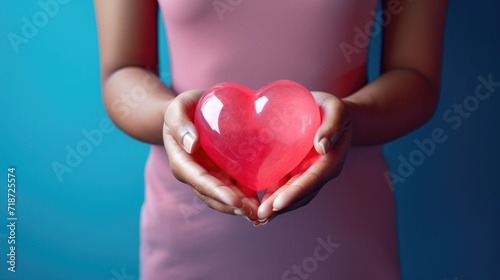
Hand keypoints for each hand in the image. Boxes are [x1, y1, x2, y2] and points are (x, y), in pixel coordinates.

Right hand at [163, 90, 259, 221]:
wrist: (190, 110)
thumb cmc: (182, 107)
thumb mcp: (176, 109)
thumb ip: (180, 124)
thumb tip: (191, 145)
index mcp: (182, 161)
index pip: (198, 180)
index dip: (216, 192)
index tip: (234, 200)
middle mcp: (194, 174)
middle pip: (212, 195)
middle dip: (232, 205)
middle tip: (253, 212)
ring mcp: (209, 174)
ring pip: (223, 196)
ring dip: (240, 207)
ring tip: (259, 213)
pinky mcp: (221, 172)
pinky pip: (234, 187)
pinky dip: (246, 197)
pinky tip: (262, 204)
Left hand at [256, 91, 351, 223]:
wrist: (326, 110)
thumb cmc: (331, 109)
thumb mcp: (336, 110)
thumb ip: (332, 126)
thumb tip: (322, 145)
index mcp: (330, 160)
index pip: (313, 179)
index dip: (295, 193)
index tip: (278, 203)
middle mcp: (319, 172)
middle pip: (300, 193)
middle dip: (281, 206)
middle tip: (261, 215)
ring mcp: (306, 173)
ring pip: (291, 194)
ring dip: (275, 207)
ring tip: (257, 216)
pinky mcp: (294, 170)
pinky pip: (282, 186)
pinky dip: (271, 196)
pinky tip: (255, 204)